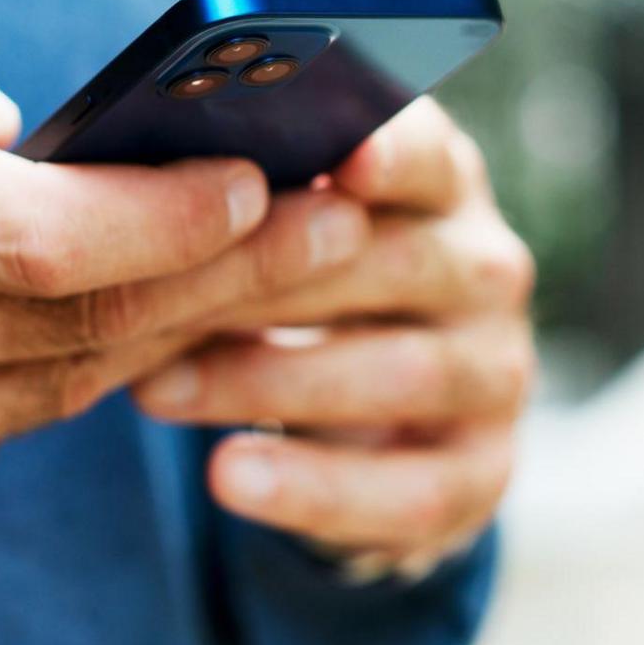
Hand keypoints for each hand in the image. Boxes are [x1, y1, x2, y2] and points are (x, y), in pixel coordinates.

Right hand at [0, 0, 369, 555]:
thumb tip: (14, 120)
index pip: (47, 237)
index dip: (173, 218)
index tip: (265, 183)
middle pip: (92, 323)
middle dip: (236, 276)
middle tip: (342, 228)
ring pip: (64, 388)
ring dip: (176, 330)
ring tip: (269, 272)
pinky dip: (65, 376)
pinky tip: (130, 330)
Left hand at [134, 100, 535, 574]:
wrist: (358, 428)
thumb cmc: (293, 292)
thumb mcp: (277, 235)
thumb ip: (246, 202)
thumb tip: (147, 181)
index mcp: (440, 187)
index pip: (429, 156)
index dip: (390, 154)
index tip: (339, 161)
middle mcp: (486, 270)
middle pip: (399, 263)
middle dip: (272, 281)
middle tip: (153, 296)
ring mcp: (496, 372)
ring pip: (404, 374)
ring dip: (270, 383)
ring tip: (157, 391)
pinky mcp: (484, 470)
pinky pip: (413, 490)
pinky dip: (315, 488)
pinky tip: (229, 476)